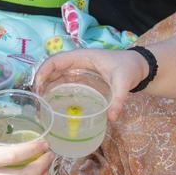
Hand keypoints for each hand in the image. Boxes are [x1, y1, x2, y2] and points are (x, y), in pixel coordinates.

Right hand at [33, 48, 148, 123]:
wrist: (139, 67)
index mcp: (82, 57)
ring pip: (56, 77)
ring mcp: (78, 70)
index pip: (55, 61)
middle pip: (52, 70)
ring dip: (46, 88)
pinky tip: (52, 105)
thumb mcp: (124, 82)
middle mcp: (76, 62)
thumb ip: (118, 99)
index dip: (43, 71)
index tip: (38, 87)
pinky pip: (64, 83)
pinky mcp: (82, 79)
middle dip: (41, 83)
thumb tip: (112, 118)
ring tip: (40, 105)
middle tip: (36, 102)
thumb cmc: (129, 68)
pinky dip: (55, 92)